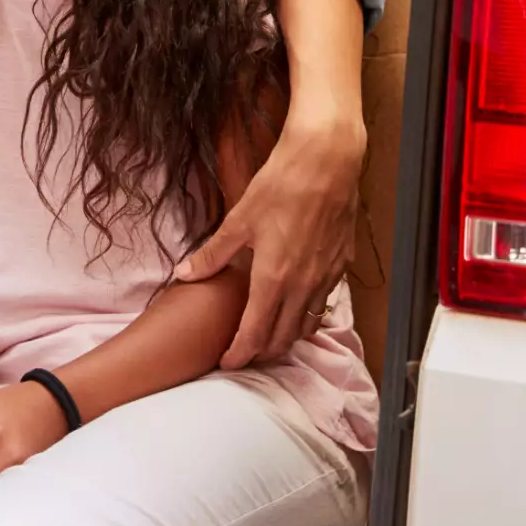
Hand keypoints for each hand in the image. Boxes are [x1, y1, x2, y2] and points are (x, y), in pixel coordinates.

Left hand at [177, 107, 363, 368]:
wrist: (327, 162)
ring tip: (269, 339)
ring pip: (306, 325)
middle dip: (261, 353)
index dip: (239, 354)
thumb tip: (185, 273)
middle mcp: (303, 287)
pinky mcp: (341, 265)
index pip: (254, 334)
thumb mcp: (239, 219)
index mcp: (273, 279)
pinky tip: (298, 307)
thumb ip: (213, 253)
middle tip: (244, 355)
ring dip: (287, 338)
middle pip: (282, 338)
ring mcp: (326, 278)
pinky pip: (323, 303)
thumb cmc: (280, 186)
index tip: (226, 363)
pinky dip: (308, 316)